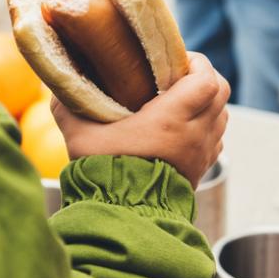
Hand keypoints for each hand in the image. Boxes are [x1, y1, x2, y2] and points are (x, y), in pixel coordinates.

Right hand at [51, 53, 229, 187]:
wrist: (123, 217)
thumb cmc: (104, 173)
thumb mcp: (79, 135)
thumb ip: (67, 106)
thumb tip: (57, 85)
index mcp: (172, 119)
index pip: (207, 79)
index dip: (196, 62)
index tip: (174, 60)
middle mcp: (194, 134)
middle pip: (221, 92)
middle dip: (203, 77)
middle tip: (177, 75)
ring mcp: (201, 154)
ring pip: (221, 115)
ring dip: (206, 102)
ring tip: (178, 100)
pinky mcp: (200, 170)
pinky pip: (215, 139)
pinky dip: (205, 127)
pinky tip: (180, 128)